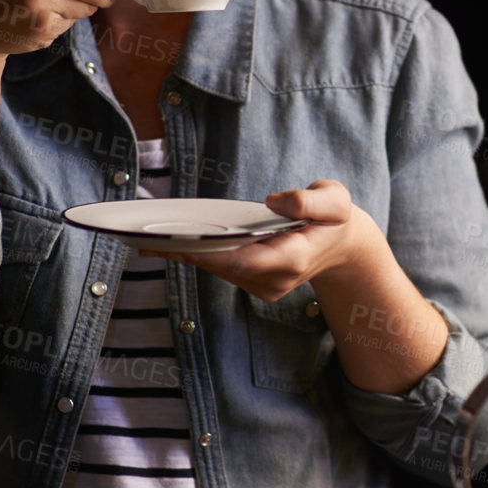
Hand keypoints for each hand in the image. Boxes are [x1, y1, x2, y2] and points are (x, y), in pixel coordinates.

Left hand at [141, 180, 384, 301]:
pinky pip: (223, 269)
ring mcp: (265, 287)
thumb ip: (310, 201)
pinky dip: (201, 255)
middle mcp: (275, 280)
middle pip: (222, 267)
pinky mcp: (256, 284)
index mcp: (293, 258)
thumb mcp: (335, 201)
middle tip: (143, 239)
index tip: (177, 242)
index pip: (242, 259)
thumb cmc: (336, 220)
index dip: (208, 252)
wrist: (344, 248)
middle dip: (185, 252)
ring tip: (149, 239)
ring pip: (219, 270)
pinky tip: (174, 242)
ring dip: (188, 254)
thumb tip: (275, 202)